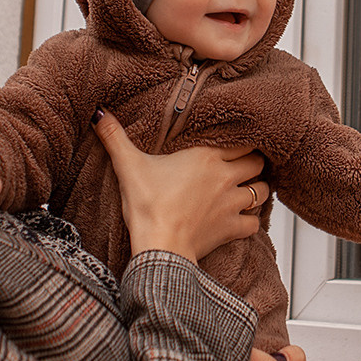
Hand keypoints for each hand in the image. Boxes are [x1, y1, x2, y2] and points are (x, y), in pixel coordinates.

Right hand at [91, 109, 268, 262]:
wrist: (159, 246)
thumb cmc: (147, 206)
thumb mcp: (128, 166)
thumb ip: (115, 137)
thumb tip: (98, 114)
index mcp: (205, 157)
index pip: (240, 141)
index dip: (242, 141)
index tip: (237, 142)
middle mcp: (224, 177)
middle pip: (256, 163)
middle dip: (253, 162)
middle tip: (245, 164)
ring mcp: (231, 204)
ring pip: (262, 191)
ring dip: (258, 189)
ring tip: (248, 188)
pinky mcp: (231, 229)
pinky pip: (254, 224)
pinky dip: (251, 222)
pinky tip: (242, 220)